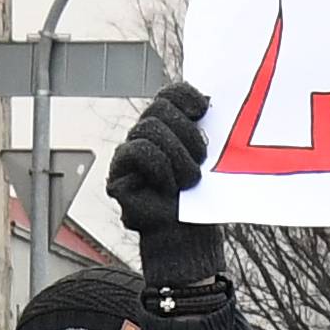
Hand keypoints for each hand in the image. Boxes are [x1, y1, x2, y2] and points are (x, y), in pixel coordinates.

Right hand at [106, 81, 220, 287]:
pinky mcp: (118, 175)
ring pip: (149, 128)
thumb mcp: (211, 157)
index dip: (184, 94)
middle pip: (159, 107)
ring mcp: (128, 154)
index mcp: (168, 127)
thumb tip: (208, 99)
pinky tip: (168, 186)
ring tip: (188, 179)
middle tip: (202, 157)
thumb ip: (205, 128)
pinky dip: (160, 168)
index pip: (169, 93)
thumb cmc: (201, 198)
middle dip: (187, 133)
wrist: (189, 235)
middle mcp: (144, 135)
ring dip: (178, 155)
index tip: (204, 108)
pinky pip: (139, 151)